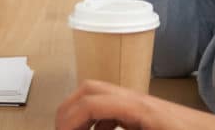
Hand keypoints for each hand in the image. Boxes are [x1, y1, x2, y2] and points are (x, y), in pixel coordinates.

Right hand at [56, 80, 214, 129]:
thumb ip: (117, 129)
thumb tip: (98, 129)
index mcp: (137, 107)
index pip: (91, 102)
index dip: (68, 120)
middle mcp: (136, 99)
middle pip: (91, 89)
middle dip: (69, 110)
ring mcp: (142, 104)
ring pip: (101, 97)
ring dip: (83, 116)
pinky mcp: (146, 113)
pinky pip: (115, 110)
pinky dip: (100, 123)